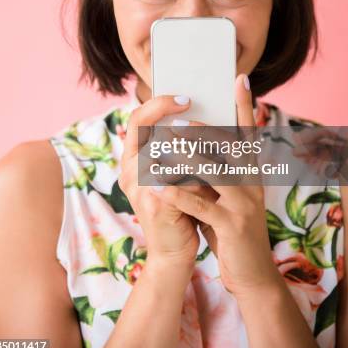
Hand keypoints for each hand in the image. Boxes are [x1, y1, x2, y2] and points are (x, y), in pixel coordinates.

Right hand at [119, 94, 216, 267]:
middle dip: (166, 110)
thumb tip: (207, 116)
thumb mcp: (177, 174)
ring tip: (213, 129)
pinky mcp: (156, 203)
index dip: (157, 104)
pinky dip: (199, 166)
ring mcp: (140, 187)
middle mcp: (129, 171)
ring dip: (189, 138)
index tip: (184, 96)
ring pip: (162, 148)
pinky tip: (217, 161)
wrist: (174, 252)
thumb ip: (181, 150)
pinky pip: (179, 174)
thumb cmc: (180, 208)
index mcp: (133, 160)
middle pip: (142, 126)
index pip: (137, 120)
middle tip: (191, 100)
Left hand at [151, 74, 279, 296]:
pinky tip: (159, 186)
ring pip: (213, 170)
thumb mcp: (227, 195)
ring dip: (186, 155)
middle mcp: (251, 182)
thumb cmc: (232, 228)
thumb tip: (190, 142)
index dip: (245, 105)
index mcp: (251, 172)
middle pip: (228, 145)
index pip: (248, 132)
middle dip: (202, 129)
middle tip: (178, 116)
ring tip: (164, 142)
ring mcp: (243, 202)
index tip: (240, 79)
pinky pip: (201, 205)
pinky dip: (178, 194)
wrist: (252, 273)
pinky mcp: (232, 224)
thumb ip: (216, 171)